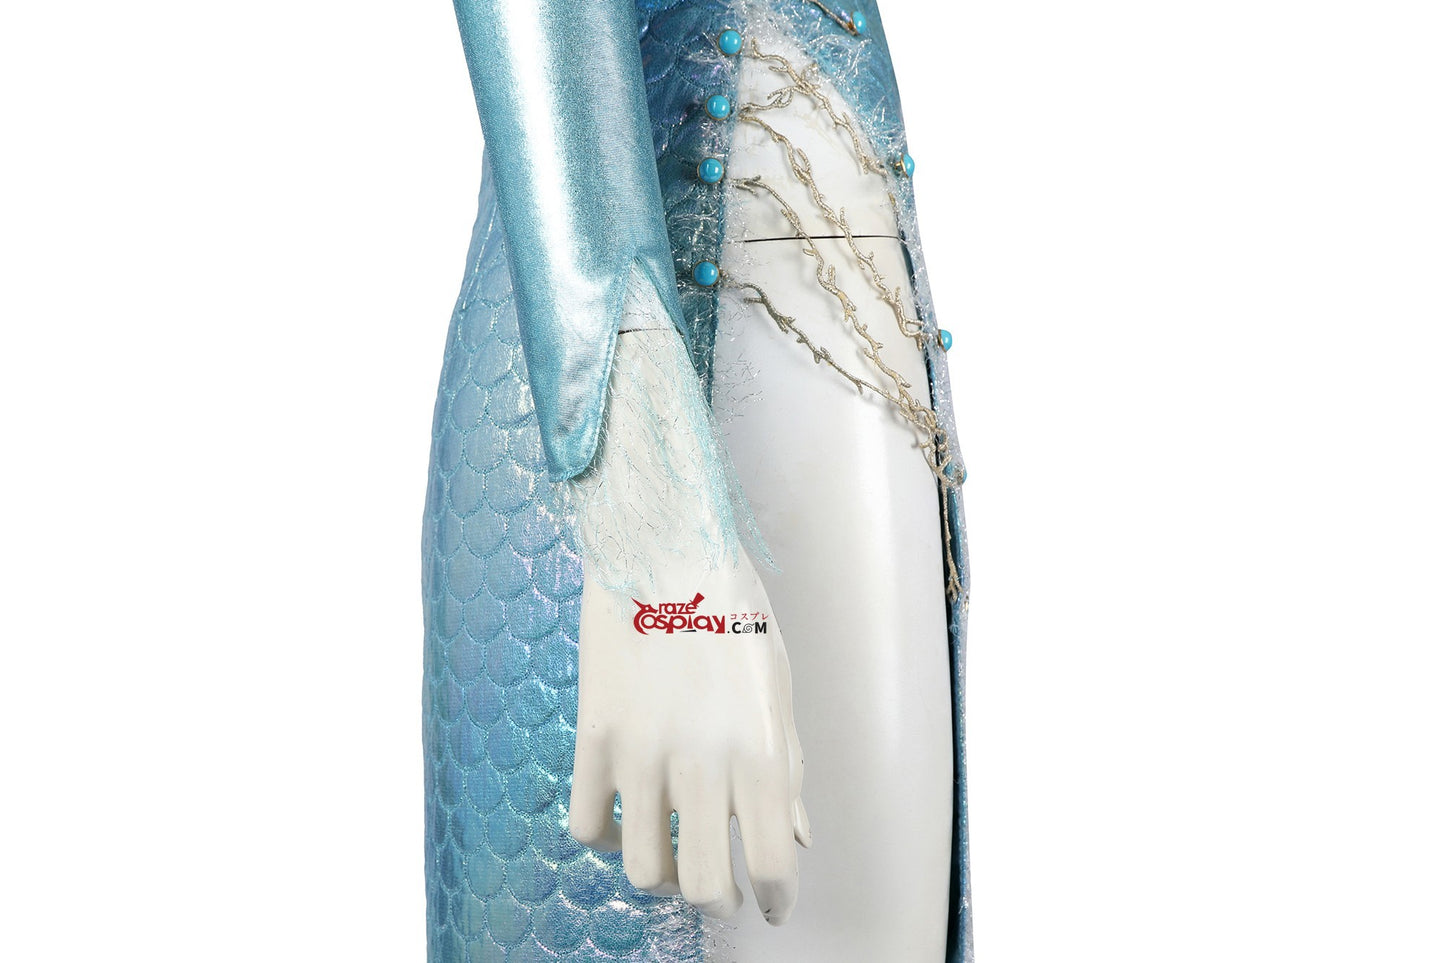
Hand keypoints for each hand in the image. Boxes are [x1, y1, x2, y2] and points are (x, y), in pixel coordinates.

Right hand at [567, 551, 810, 923]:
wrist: (661, 544)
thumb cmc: (733, 607)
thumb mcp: (778, 684)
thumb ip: (789, 768)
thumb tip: (796, 837)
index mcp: (762, 751)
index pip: (773, 865)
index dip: (776, 898)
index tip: (771, 903)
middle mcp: (703, 764)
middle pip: (706, 888)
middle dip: (719, 904)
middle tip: (722, 893)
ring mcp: (641, 753)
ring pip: (641, 870)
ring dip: (662, 876)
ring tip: (673, 857)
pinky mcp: (594, 736)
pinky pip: (587, 826)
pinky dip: (606, 836)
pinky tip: (625, 816)